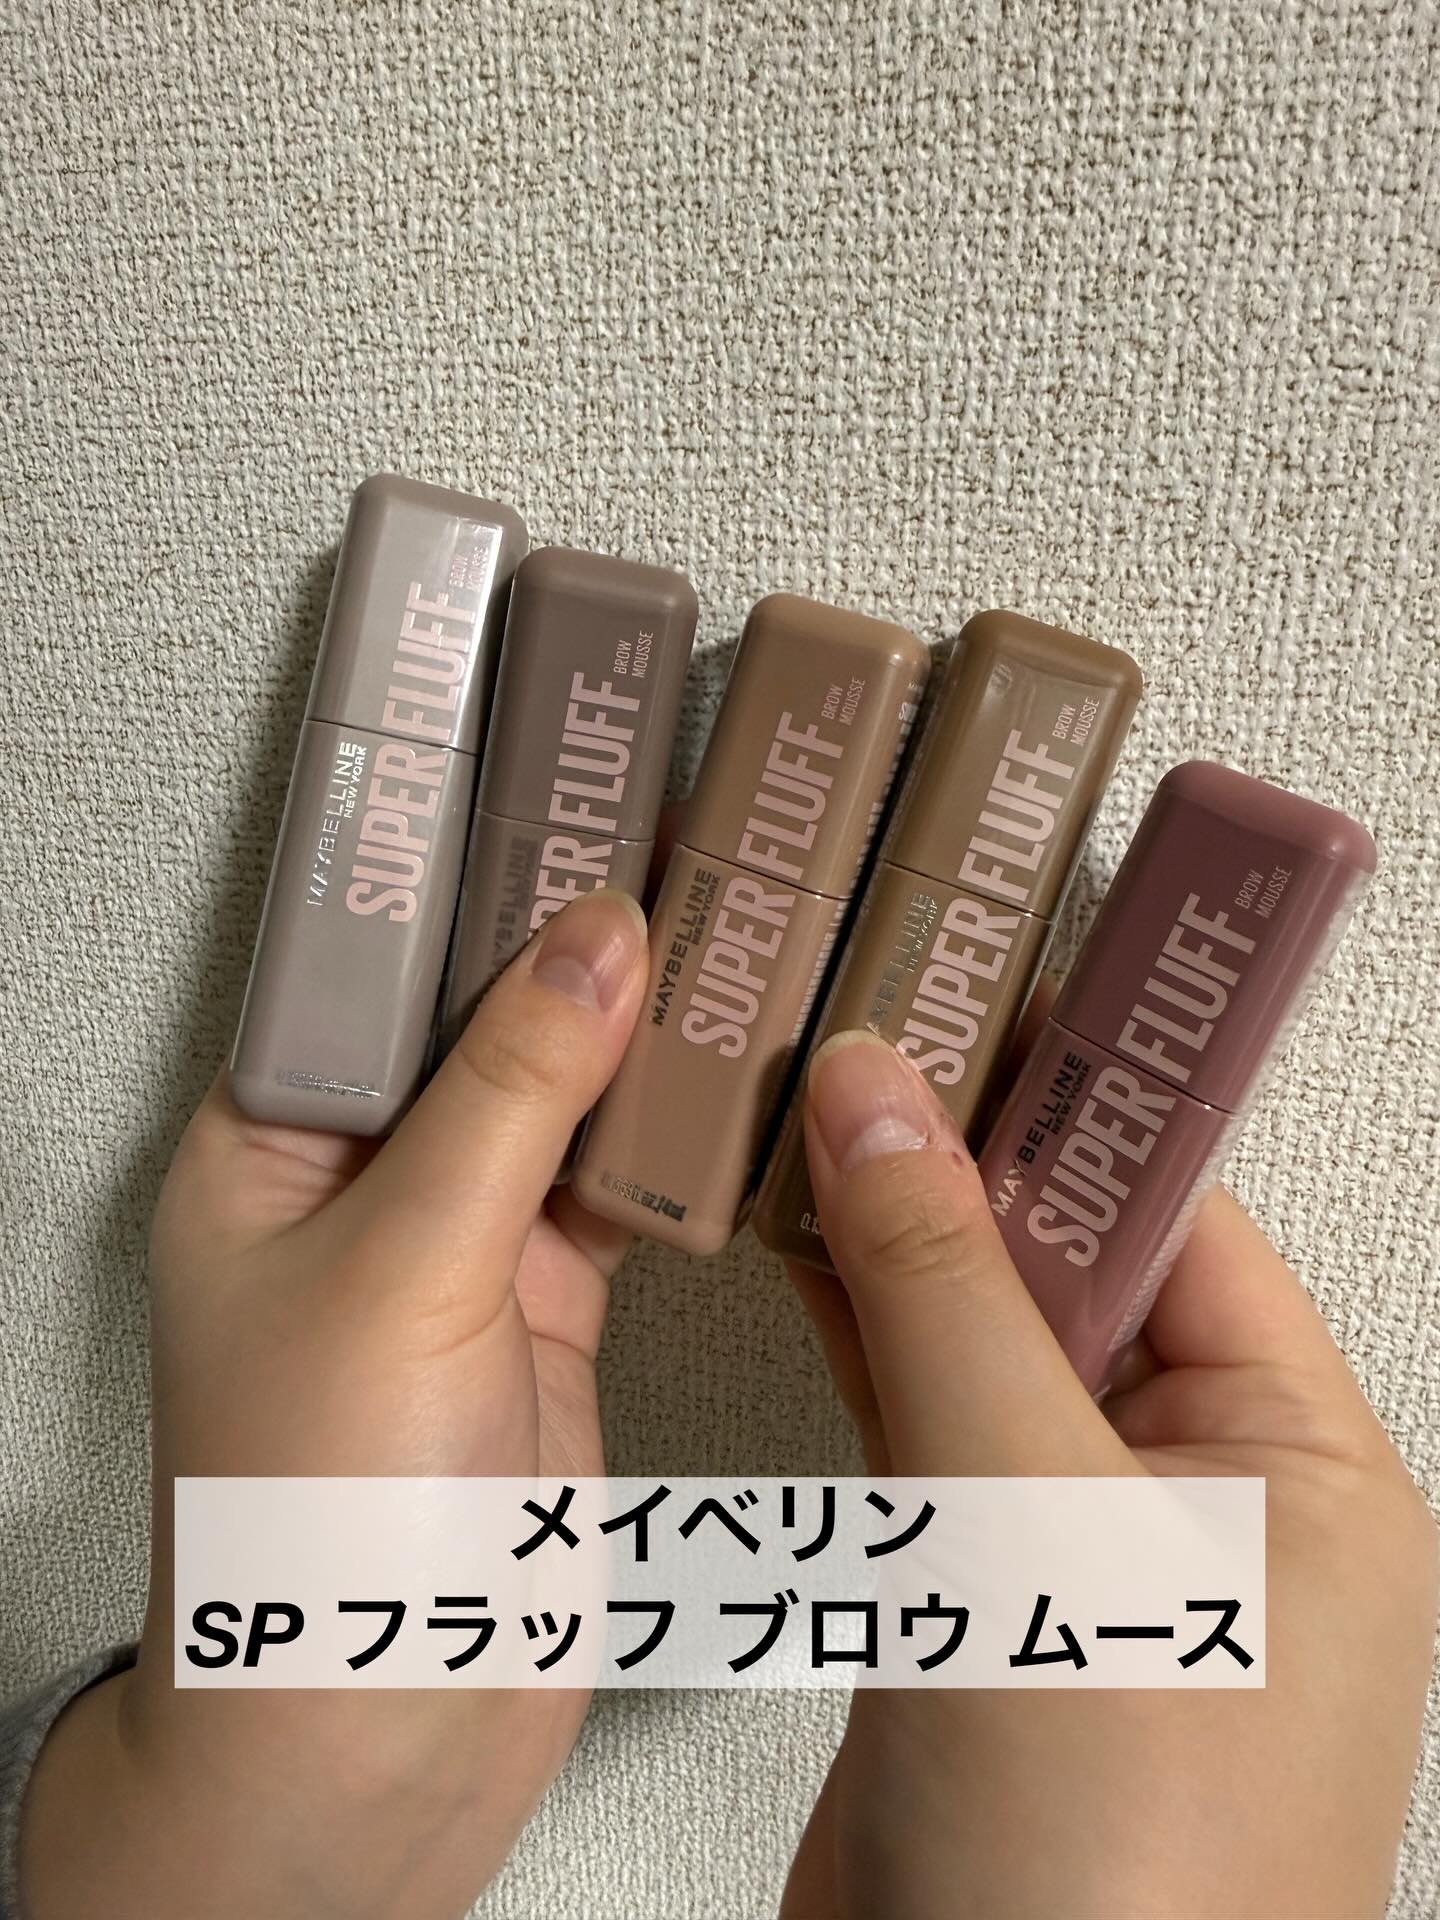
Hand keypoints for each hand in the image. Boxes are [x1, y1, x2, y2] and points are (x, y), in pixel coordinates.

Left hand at [19, 889, 649, 1919]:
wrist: (381, 1735)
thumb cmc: (314, 1523)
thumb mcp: (401, 1268)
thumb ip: (508, 1094)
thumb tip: (594, 936)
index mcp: (270, 1143)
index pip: (370, 961)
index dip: (465, 869)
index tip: (562, 781)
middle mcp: (364, 1175)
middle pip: (479, 1013)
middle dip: (578, 933)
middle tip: (684, 829)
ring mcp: (467, 1238)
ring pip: (567, 1091)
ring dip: (646, 1025)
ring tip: (736, 919)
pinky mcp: (553, 1300)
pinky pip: (627, 1180)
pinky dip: (686, 1128)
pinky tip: (742, 1063)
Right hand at [781, 1027, 1436, 1919]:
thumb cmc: (1111, 1867)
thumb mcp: (1031, 1515)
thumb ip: (944, 1291)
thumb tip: (882, 1102)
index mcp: (1301, 1469)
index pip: (1182, 1219)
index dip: (1070, 1106)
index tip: (973, 1000)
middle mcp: (1214, 1506)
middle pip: (1081, 1273)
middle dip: (966, 1165)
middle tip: (870, 1036)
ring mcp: (1091, 1556)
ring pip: (993, 1346)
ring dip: (903, 1245)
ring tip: (817, 1115)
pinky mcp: (988, 1602)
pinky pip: (933, 1429)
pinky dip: (867, 1341)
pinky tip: (806, 1254)